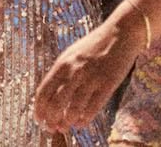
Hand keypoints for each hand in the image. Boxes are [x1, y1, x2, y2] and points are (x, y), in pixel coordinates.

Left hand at [32, 17, 143, 132]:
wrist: (120, 33)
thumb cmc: (95, 45)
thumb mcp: (72, 55)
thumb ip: (61, 72)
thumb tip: (50, 96)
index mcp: (62, 64)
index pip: (43, 92)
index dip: (40, 110)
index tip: (40, 119)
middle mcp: (74, 71)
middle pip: (55, 104)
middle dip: (52, 120)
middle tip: (53, 128)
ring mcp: (91, 78)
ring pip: (73, 110)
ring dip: (68, 123)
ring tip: (67, 127)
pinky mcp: (107, 84)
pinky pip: (93, 108)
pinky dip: (84, 119)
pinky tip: (82, 123)